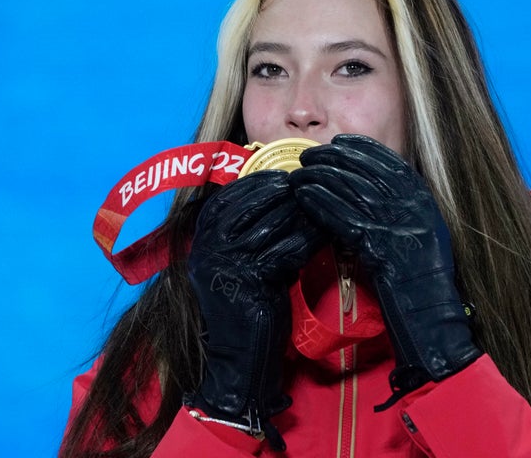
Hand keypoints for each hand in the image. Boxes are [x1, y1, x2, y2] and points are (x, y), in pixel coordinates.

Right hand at [186, 171, 322, 449]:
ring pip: (274, 222)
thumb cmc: (245, 301)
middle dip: (289, 194)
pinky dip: (309, 240)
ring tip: (326, 208)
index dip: (264, 181)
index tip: (289, 177)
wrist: (239, 353)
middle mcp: (209, 243)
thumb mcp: (240, 258)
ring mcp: (226, 260)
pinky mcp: (249, 278)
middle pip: (255, 202)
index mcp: (203, 234)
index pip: (234, 193)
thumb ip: (251, 228)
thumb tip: (286, 193)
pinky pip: (287, 249)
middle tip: (317, 188)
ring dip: (304, 214)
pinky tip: (325, 236)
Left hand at [289, 134, 481, 408]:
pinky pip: (342, 215)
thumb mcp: (418, 233)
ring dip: (320, 177)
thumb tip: (366, 187)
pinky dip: (320, 203)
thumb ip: (399, 208)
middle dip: (333, 158)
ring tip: (298, 173)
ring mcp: (396, 223)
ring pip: (350, 188)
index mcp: (424, 199)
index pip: (389, 160)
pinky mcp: (377, 244)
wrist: (429, 313)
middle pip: (366, 169)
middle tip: (308, 155)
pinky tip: (303, 196)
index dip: (361, 148)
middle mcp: (412, 205)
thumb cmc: (421, 278)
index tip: (339, 142)